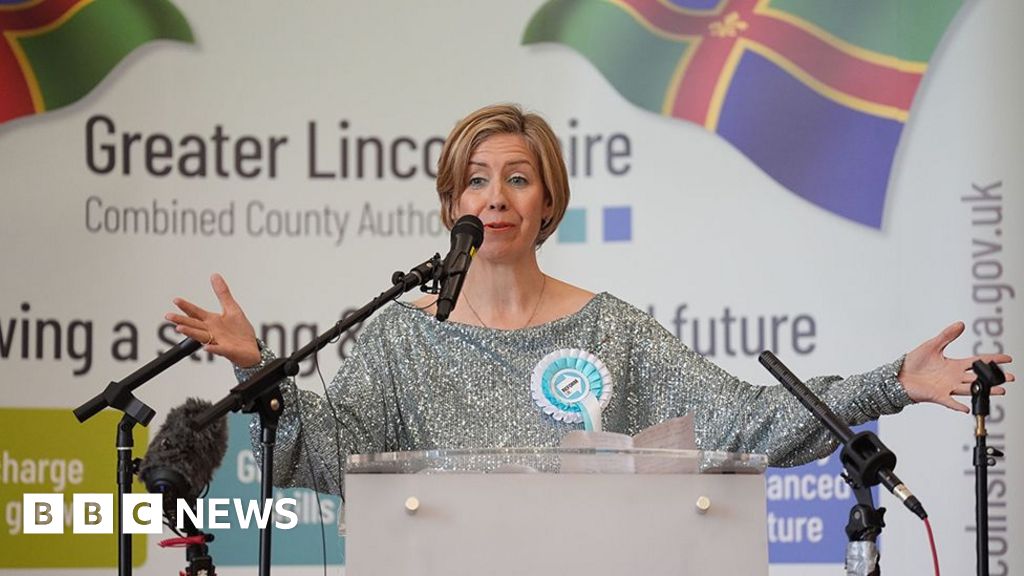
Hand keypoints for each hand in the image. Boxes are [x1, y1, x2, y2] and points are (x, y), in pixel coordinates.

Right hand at [165, 273, 260, 367]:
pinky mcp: (227, 351)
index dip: (186, 306)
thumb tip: (214, 275)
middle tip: (169, 316)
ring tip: (180, 328)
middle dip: (181, 320)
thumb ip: (222, 293)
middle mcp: (212, 331)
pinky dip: (213, 348)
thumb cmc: (240, 331)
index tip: (176, 300)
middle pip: (194, 325)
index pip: (196, 313)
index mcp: (212, 321)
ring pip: (202, 337)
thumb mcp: (232, 308)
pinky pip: (220, 350)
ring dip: (191, 332)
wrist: (251, 349)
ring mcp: (218, 342)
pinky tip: (207, 347)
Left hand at [898, 321, 1013, 412]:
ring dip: (985, 390)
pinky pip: (950, 402)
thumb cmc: (913, 362)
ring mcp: (947, 387)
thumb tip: (960, 323)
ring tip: (1000, 390)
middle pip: (979, 378)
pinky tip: (967, 408)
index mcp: (954, 365)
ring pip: (970, 390)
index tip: (1008, 359)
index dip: (993, 360)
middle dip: (995, 378)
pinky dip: (958, 405)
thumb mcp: (932, 345)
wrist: (898, 376)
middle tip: (1010, 378)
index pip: (978, 361)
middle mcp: (954, 377)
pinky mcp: (937, 395)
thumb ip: (947, 336)